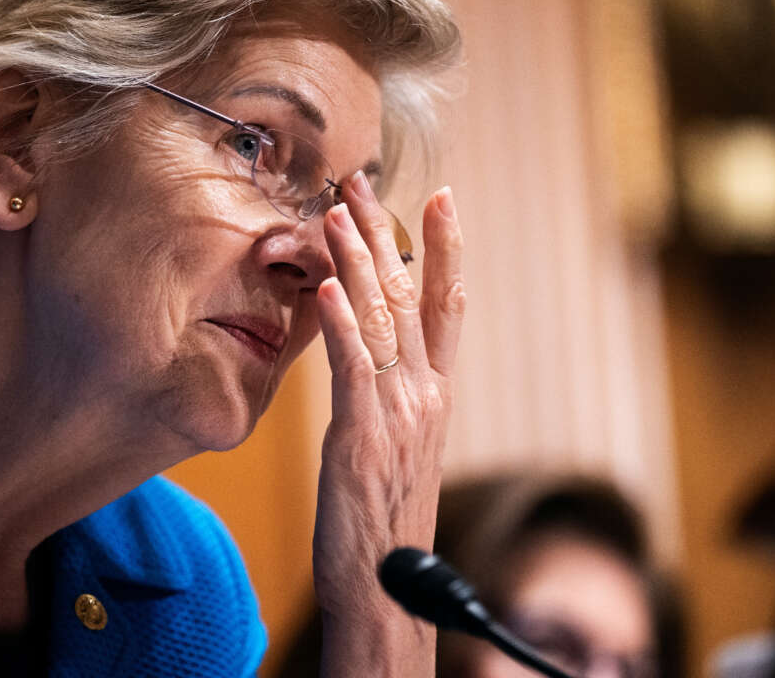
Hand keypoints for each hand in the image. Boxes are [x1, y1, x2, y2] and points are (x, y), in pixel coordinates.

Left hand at [312, 171, 465, 676]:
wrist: (387, 592)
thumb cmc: (384, 524)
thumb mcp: (398, 450)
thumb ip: (393, 399)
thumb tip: (375, 358)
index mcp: (435, 396)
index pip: (448, 306)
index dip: (446, 249)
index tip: (438, 198)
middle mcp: (425, 396)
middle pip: (412, 297)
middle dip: (387, 233)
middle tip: (363, 182)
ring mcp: (398, 414)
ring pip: (382, 320)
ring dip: (359, 259)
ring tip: (337, 209)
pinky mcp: (363, 436)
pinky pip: (354, 367)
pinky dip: (341, 321)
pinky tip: (326, 281)